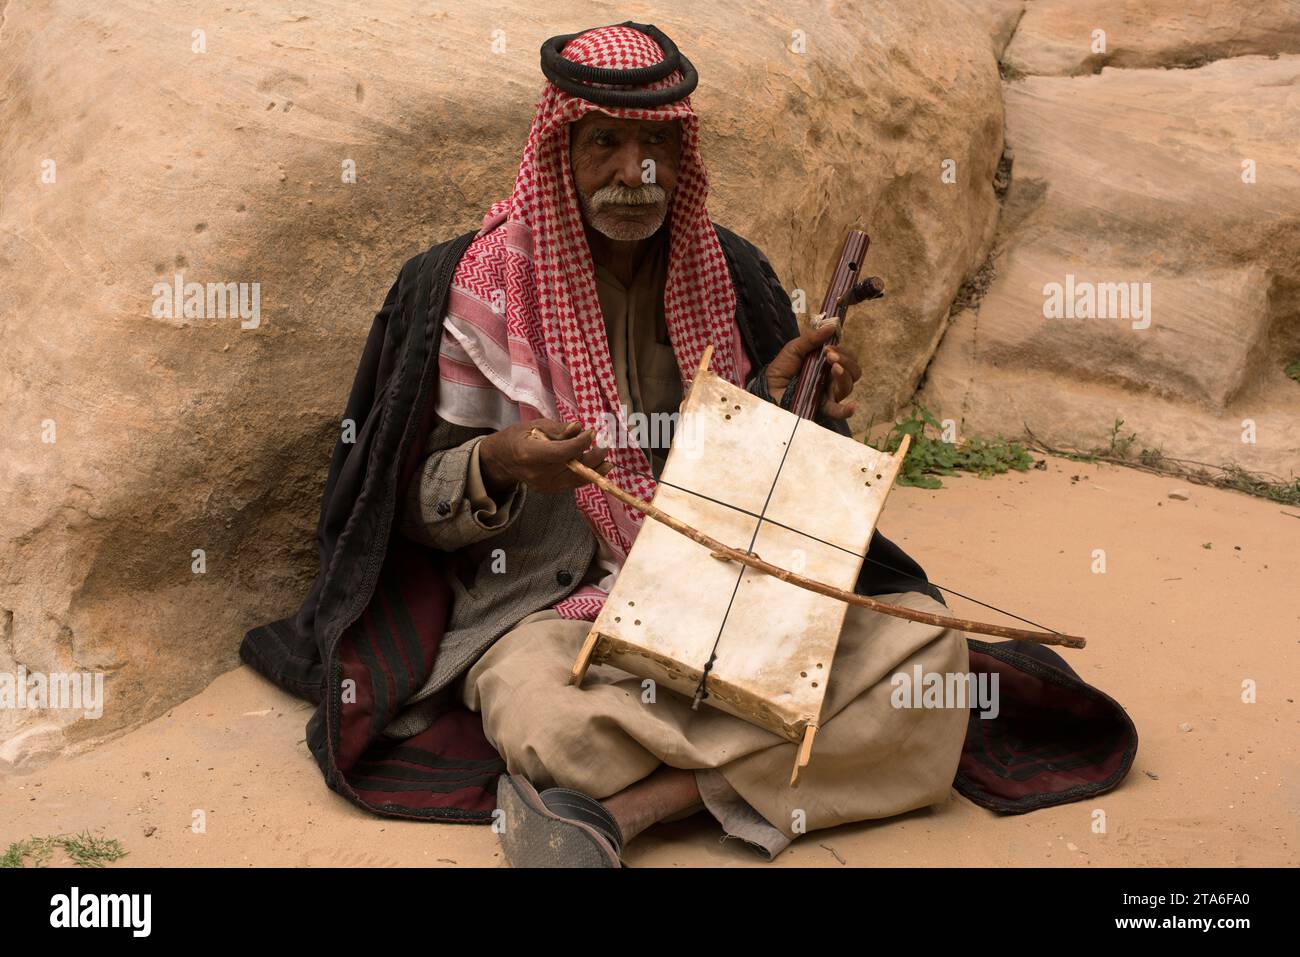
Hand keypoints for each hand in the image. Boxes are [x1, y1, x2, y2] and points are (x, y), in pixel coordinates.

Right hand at [478, 419, 612, 494]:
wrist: (502, 460)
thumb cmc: (518, 436)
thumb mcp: (534, 425)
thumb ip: (558, 429)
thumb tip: (579, 427)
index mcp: (529, 454)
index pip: (562, 452)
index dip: (580, 443)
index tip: (592, 432)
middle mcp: (537, 473)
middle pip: (572, 467)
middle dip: (592, 456)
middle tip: (605, 444)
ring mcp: (543, 485)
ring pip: (575, 478)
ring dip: (595, 469)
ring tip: (608, 461)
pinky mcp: (549, 490)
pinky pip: (572, 483)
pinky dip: (587, 476)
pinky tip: (601, 469)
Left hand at [764, 323, 860, 419]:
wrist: (767, 387)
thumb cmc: (781, 368)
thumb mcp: (795, 348)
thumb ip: (812, 339)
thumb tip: (832, 326)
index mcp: (828, 365)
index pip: (848, 358)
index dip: (844, 352)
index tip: (829, 348)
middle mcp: (831, 380)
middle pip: (853, 372)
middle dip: (847, 361)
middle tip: (830, 356)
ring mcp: (828, 394)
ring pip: (848, 387)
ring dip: (844, 375)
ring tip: (833, 368)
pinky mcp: (820, 408)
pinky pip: (838, 412)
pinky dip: (846, 410)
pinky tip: (851, 406)